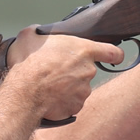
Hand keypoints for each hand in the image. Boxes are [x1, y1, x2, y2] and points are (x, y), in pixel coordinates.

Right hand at [8, 33, 122, 120]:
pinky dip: (62, 101)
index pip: (113, 52)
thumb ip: (42, 32)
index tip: (114, 57)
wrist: (24, 92)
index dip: (114, 55)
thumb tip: (38, 33)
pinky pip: (71, 103)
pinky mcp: (75, 107)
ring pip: (79, 88)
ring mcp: (83, 91)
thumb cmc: (29, 64)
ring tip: (49, 84)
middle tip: (57, 70)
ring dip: (68, 87)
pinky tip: (49, 96)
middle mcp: (88, 71)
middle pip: (88, 70)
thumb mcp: (31, 35)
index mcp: (84, 50)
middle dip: (75, 71)